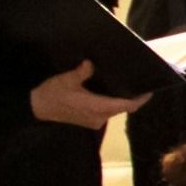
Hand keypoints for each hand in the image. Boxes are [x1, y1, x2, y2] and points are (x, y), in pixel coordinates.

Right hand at [30, 61, 150, 128]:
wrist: (35, 107)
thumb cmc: (52, 94)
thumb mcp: (66, 80)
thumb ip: (81, 72)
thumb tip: (91, 64)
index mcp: (97, 108)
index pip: (126, 105)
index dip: (140, 99)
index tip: (149, 90)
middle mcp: (99, 118)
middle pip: (122, 108)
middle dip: (131, 97)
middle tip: (138, 82)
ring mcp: (94, 121)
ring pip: (114, 110)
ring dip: (121, 100)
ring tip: (127, 84)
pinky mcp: (89, 121)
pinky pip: (106, 111)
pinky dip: (111, 103)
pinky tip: (111, 91)